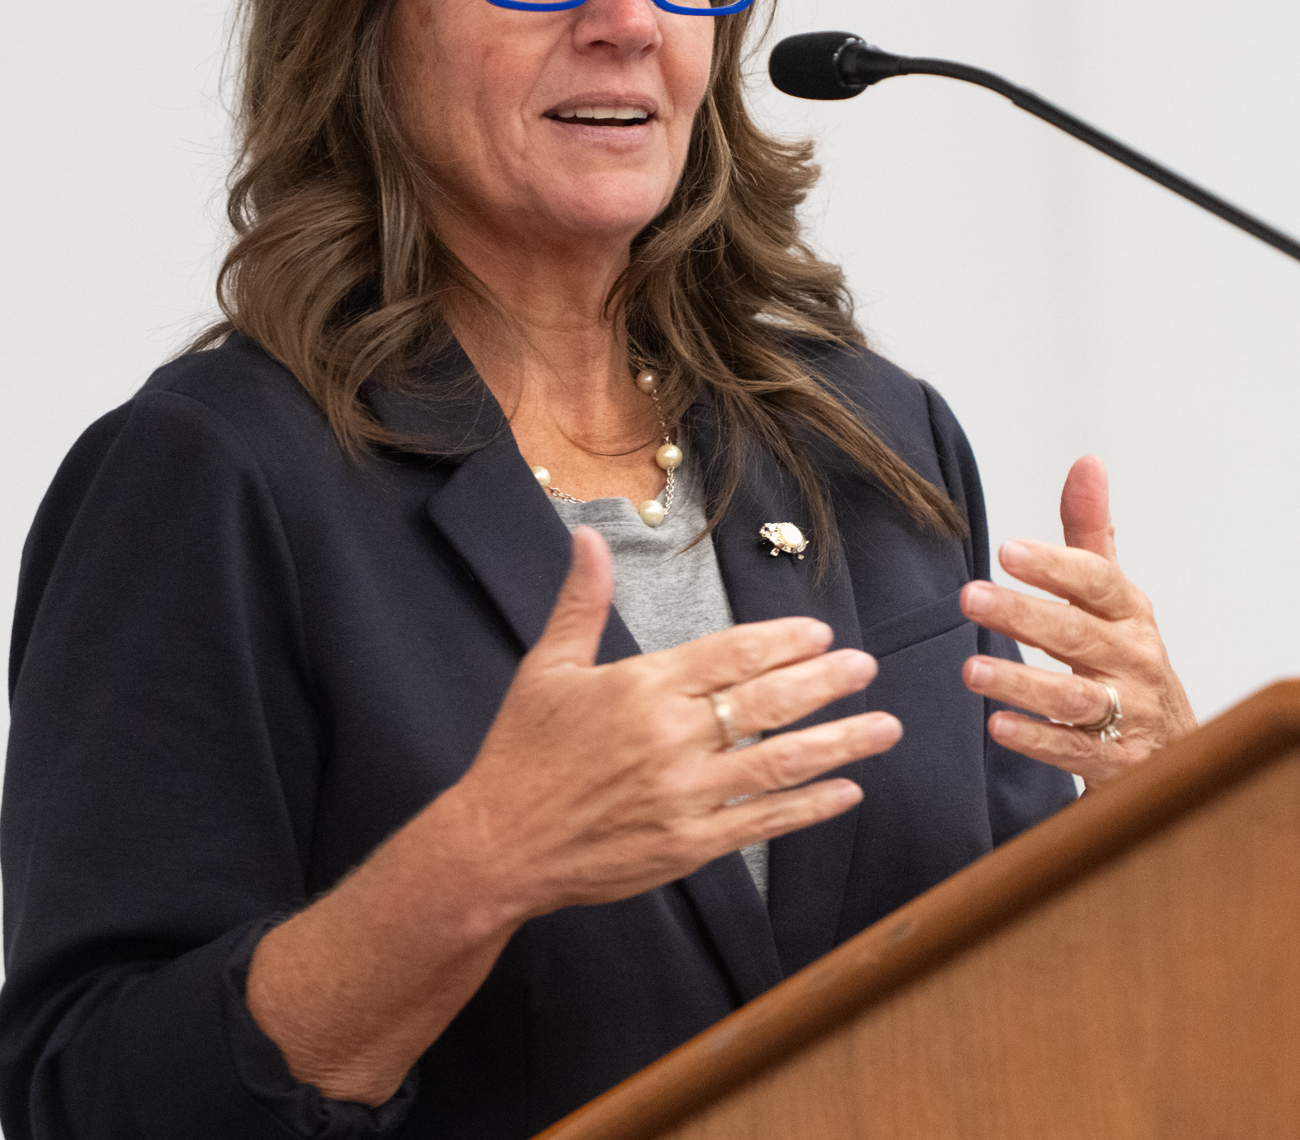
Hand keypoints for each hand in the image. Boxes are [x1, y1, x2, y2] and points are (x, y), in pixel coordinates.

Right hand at [450, 526, 901, 920]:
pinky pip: (763, 821)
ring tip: (884, 728)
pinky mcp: (690, 845)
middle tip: (868, 668)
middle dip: (826, 684)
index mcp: (644, 687)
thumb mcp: (548, 666)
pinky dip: (809, 807)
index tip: (820, 635)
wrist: (499, 844)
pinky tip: (846, 791)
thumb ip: (581, 601)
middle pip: (769, 704)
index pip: (732, 655)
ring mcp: (686, 795)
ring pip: (780, 763)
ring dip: (839, 744)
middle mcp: (673, 738)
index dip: (782, 643)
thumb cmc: (522, 751)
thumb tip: (590, 538)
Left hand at [959, 456, 1195, 788]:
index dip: (1055, 566)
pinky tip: (997, 726)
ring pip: (1073, 697)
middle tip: (970, 598)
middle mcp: (1132, 661)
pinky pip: (1072, 750)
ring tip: (971, 670)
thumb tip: (1087, 462)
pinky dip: (1035, 739)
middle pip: (1077, 636)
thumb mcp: (1113, 595)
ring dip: (1021, 683)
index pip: (1097, 583)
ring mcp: (1125, 713)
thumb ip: (1090, 533)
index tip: (1007, 549)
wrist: (1171, 748)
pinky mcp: (1113, 761)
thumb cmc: (1127, 657)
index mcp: (1129, 615)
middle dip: (1023, 615)